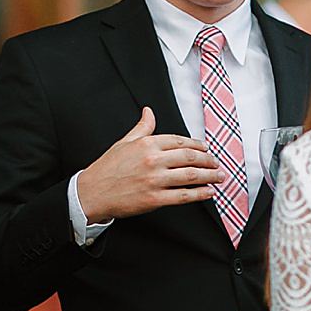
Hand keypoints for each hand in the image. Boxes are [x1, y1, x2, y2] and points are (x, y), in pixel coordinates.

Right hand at [76, 107, 225, 221]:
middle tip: (217, 163)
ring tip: (219, 176)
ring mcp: (154, 180)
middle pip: (189, 157)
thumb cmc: (106, 169)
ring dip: (210, 176)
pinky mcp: (154, 199)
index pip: (179, 141)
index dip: (197, 145)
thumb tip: (149, 112)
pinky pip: (183, 195)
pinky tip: (208, 192)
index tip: (206, 149)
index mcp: (147, 144)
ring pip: (190, 176)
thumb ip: (141, 128)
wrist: (91, 193)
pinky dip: (199, 194)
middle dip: (208, 160)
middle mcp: (153, 160)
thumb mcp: (124, 143)